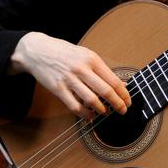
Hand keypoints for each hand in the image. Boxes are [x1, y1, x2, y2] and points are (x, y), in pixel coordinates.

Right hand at [9, 32, 131, 118]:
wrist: (38, 50)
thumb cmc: (65, 53)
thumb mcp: (86, 55)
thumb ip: (101, 69)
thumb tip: (120, 84)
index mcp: (92, 59)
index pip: (113, 80)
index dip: (123, 93)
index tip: (128, 101)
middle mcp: (82, 69)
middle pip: (105, 91)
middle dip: (117, 104)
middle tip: (122, 110)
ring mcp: (69, 79)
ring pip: (91, 100)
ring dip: (101, 110)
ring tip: (105, 113)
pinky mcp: (58, 88)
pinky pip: (74, 106)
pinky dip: (84, 114)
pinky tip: (90, 116)